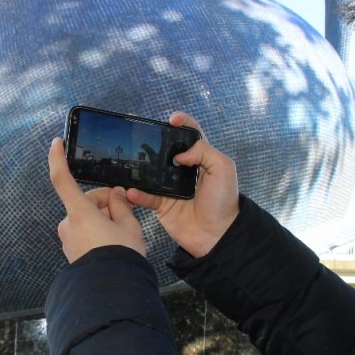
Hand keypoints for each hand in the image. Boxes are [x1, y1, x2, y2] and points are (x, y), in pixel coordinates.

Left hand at [48, 137, 145, 262]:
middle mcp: (68, 224)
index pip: (62, 179)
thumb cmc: (121, 254)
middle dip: (105, 203)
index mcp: (79, 212)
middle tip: (126, 213)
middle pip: (86, 201)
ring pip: (87, 218)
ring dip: (103, 219)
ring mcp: (68, 239)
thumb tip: (114, 195)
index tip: (56, 143)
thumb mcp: (129, 225)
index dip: (57, 159)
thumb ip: (120, 204)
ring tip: (123, 233)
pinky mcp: (72, 251)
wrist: (112, 290)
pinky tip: (115, 243)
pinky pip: (86, 233)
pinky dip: (99, 232)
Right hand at [126, 112, 238, 257]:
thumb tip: (180, 154)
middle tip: (143, 138)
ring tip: (130, 161)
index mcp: (202, 159)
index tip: (172, 119)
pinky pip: (146, 197)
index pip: (191, 135)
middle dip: (154, 143)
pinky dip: (138, 194)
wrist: (218, 235)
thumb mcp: (223, 169)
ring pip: (151, 173)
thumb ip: (204, 152)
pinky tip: (131, 190)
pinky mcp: (162, 206)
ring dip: (140, 168)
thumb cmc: (223, 201)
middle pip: (166, 152)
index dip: (182, 124)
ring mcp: (171, 188)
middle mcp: (185, 171)